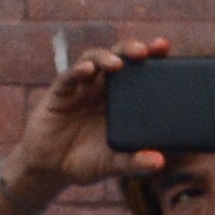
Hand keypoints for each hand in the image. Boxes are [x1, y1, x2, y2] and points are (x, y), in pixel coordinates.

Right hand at [4, 34, 178, 206]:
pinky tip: (88, 70)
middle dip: (131, 49)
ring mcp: (81, 87)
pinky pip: (68, 76)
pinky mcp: (59, 93)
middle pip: (119, 57)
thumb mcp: (113, 164)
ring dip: (106, 57)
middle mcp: (103, 87)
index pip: (139, 70)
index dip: (151, 56)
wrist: (50, 168)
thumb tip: (159, 162)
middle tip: (144, 51)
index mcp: (122, 99)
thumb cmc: (87, 161)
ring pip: (94, 60)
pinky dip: (78, 70)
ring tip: (117, 63)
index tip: (164, 46)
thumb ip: (134, 163)